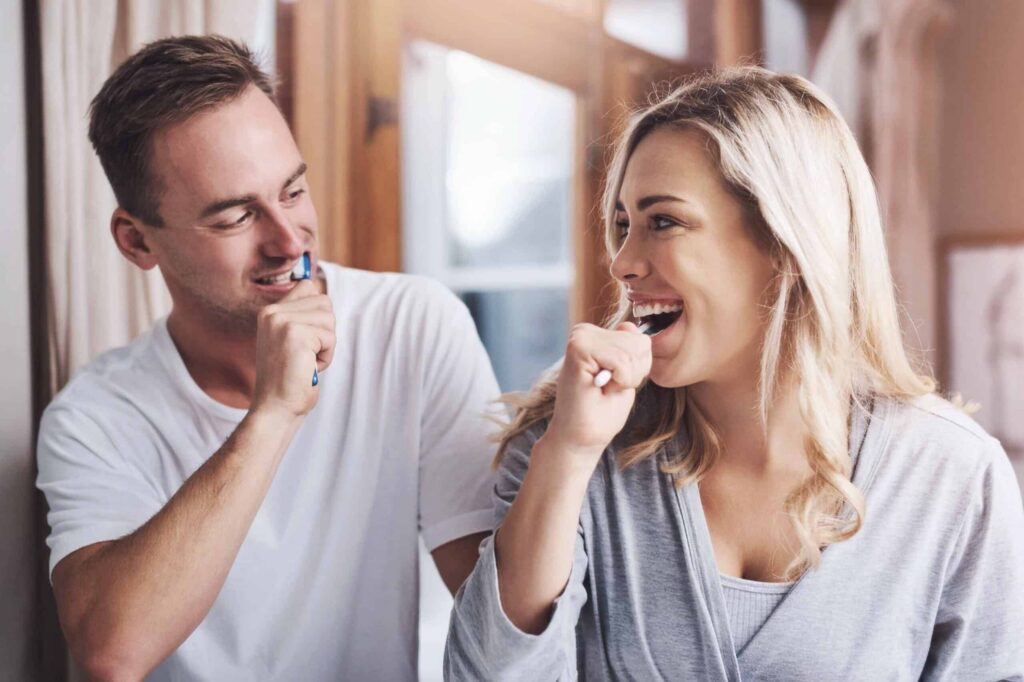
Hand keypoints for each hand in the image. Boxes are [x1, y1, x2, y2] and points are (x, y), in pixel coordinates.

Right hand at [251, 280, 335, 418]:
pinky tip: (308, 368)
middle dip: (325, 331)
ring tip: (306, 362)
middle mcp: (272, 312)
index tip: (310, 335)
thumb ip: (302, 316)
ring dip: (326, 345)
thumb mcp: (291, 341)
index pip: (307, 286)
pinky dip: (326, 356)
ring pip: (329, 319)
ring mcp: (282, 321)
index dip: (318, 309)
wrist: (275, 408)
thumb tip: (318, 289)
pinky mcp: (295, 333)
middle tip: (306, 354)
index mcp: (269, 312)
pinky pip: (330, 337)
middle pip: (324, 302)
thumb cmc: (289, 379)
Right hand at [543, 322, 651, 463]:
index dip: (637, 370)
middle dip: (634, 373)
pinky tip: (599, 388)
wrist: (580, 438)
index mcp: (595, 336)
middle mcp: (585, 332)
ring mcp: (580, 337)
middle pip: (640, 343)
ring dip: (626, 378)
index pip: (640, 340)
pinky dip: (620, 380)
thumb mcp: (625, 376)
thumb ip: (628, 349)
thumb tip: (628, 324)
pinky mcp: (578, 348)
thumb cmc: (601, 412)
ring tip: (603, 389)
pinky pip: (622, 360)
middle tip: (607, 389)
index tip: (613, 384)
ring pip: (634, 350)